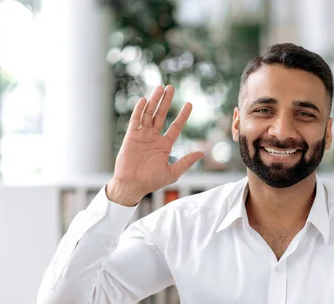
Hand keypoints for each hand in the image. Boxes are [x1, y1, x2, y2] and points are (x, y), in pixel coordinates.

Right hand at [106, 85, 203, 205]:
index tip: (190, 104)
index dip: (183, 115)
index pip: (176, 126)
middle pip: (161, 115)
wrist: (132, 186)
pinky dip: (139, 110)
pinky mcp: (131, 136)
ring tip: (160, 88)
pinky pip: (135, 120)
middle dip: (166, 101)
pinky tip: (144, 100)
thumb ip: (186, 162)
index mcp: (165, 145)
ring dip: (154, 101)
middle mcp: (154, 137)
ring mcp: (142, 135)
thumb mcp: (172, 172)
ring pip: (149, 114)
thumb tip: (202, 153)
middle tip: (171, 87)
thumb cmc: (151, 182)